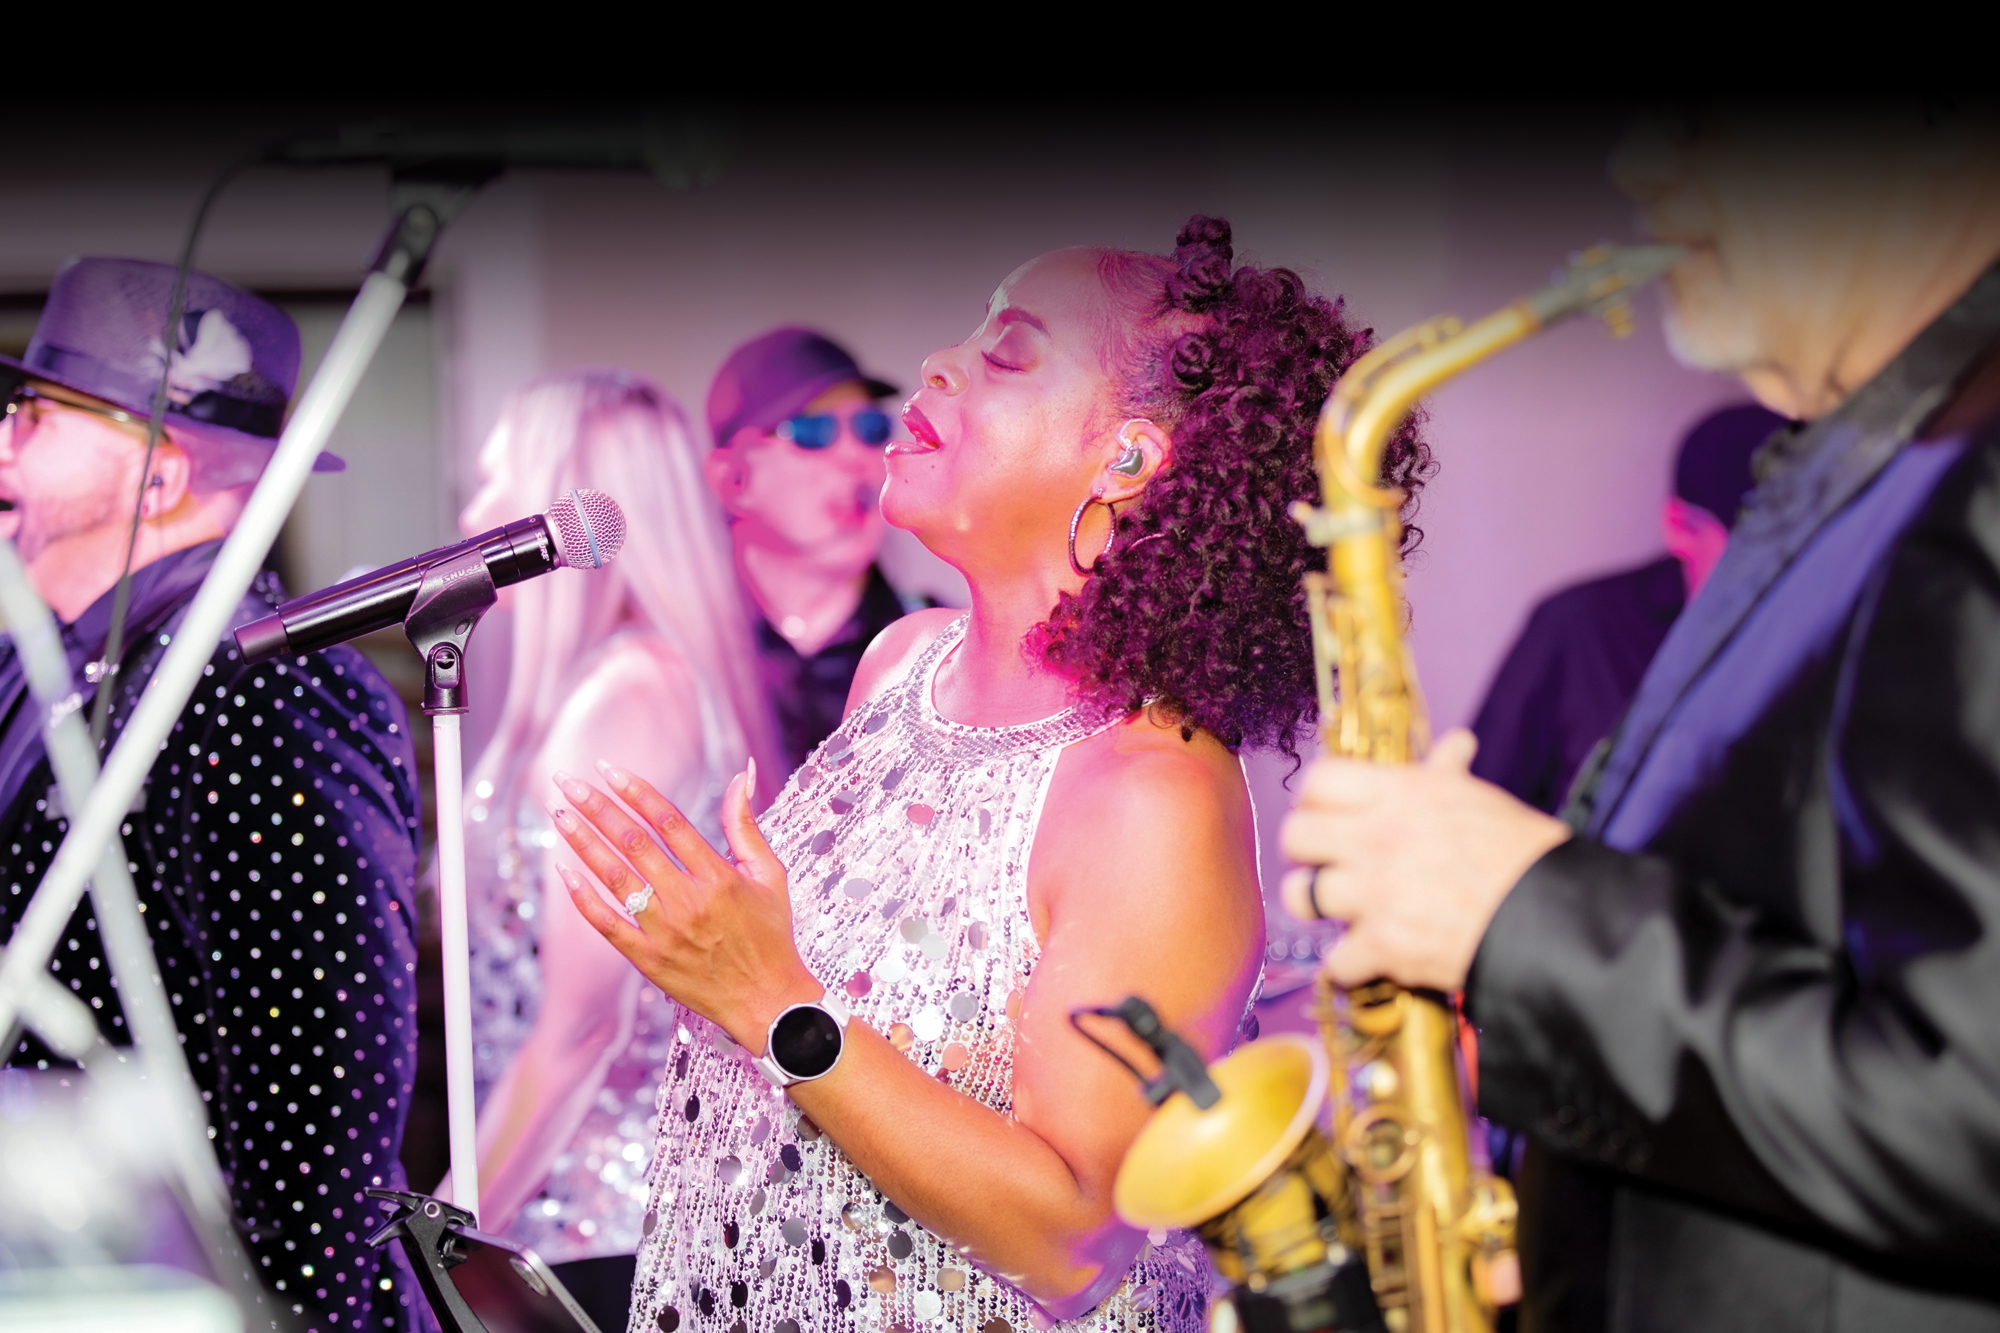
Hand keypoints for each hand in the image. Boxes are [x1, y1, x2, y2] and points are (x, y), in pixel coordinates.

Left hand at [548, 760, 819, 1051]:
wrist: (768, 1002)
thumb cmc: (771, 934)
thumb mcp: (769, 874)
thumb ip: (745, 825)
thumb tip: (739, 774)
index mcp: (718, 876)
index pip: (668, 821)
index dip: (635, 791)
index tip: (608, 769)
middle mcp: (688, 900)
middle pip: (634, 842)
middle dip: (597, 807)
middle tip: (568, 781)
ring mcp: (665, 931)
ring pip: (615, 877)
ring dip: (583, 842)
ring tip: (559, 814)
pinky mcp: (648, 960)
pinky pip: (608, 924)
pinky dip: (584, 898)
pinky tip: (564, 871)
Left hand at [1278, 729, 1570, 990]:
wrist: (1557, 919)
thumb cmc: (1525, 856)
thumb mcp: (1483, 801)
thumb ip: (1447, 776)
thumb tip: (1455, 744)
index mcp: (1401, 793)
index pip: (1319, 780)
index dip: (1315, 798)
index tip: (1323, 813)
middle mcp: (1380, 836)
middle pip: (1295, 836)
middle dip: (1306, 851)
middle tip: (1326, 862)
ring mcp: (1378, 893)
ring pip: (1301, 895)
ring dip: (1318, 905)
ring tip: (1341, 909)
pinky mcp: (1385, 946)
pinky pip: (1335, 957)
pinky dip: (1349, 965)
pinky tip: (1367, 957)